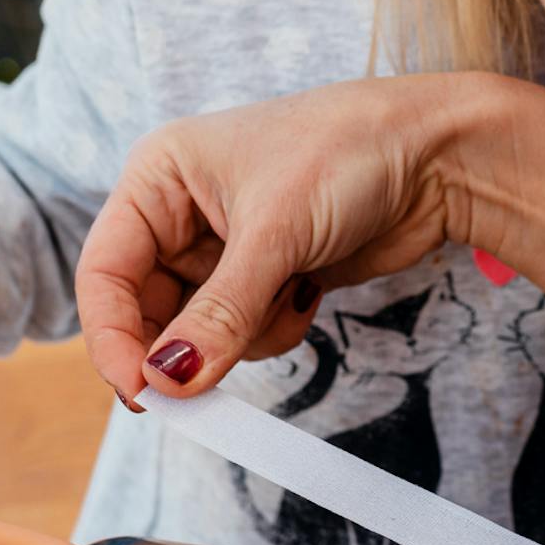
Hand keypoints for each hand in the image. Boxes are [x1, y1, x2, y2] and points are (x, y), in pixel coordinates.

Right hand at [76, 78, 474, 399]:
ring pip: (199, 331)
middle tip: (208, 387)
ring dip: (241, 335)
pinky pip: (244, 332)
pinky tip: (309, 292)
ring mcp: (227, 246)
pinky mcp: (268, 275)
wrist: (439, 156)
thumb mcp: (276, 234)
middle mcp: (182, 211)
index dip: (114, 337)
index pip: (106, 272)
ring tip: (289, 294)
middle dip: (186, 346)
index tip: (140, 391)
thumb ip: (220, 314)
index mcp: (160, 177)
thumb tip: (168, 381)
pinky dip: (273, 330)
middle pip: (148, 310)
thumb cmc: (350, 153)